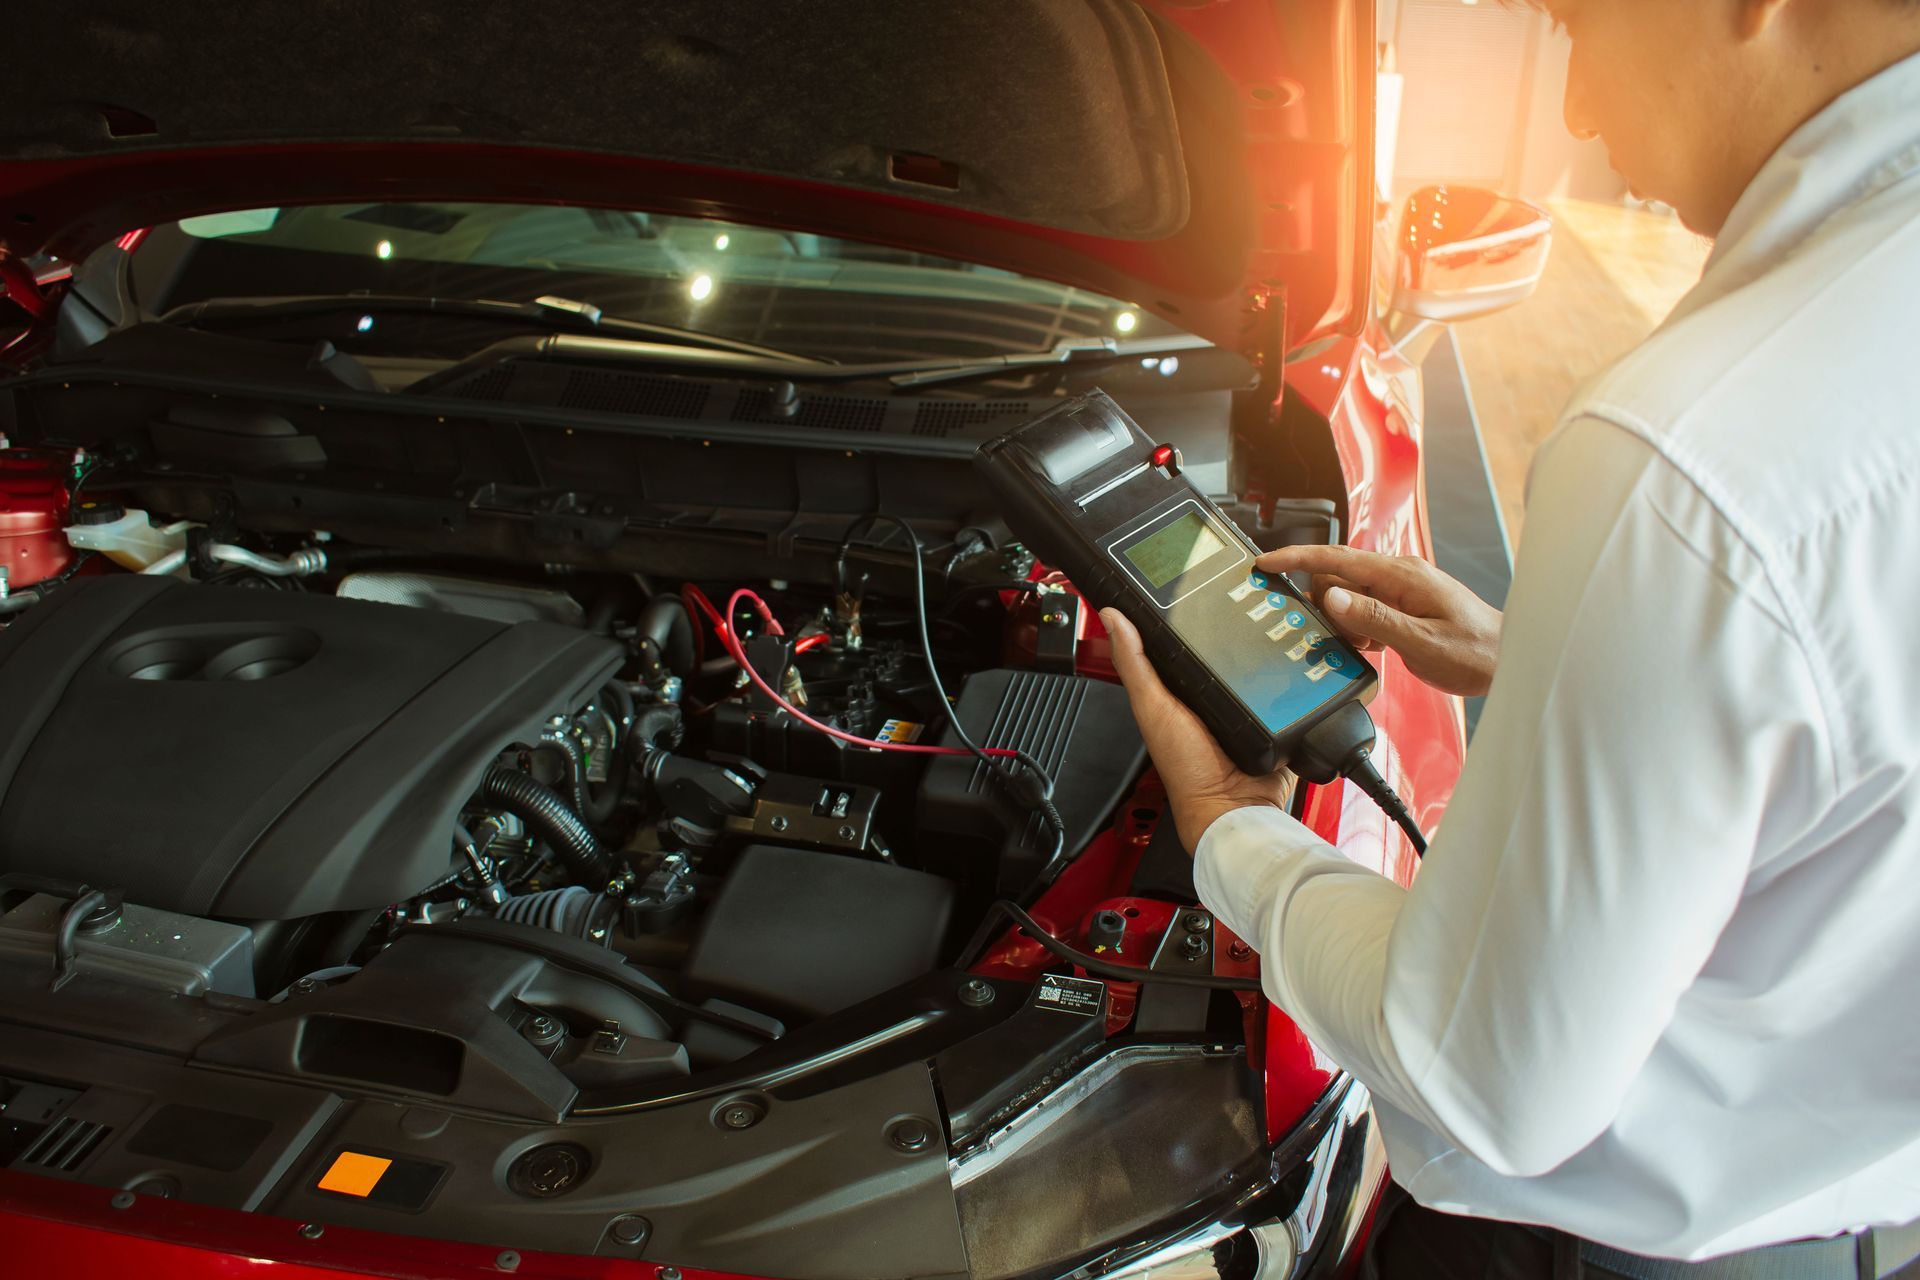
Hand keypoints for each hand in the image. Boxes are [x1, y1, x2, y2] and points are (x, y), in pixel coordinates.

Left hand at [1100, 608, 1295, 852]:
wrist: (1235, 806)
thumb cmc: (1187, 768)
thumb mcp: (1153, 707)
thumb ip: (1134, 663)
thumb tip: (1111, 616)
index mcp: (1177, 687)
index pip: (1177, 637)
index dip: (1182, 610)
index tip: (1191, 576)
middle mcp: (1211, 691)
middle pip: (1222, 644)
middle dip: (1233, 621)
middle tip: (1244, 587)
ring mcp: (1246, 701)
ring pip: (1256, 658)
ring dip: (1267, 642)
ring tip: (1273, 613)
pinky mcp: (1276, 712)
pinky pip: (1284, 683)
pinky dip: (1290, 669)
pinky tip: (1294, 649)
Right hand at [1256, 546, 1502, 697]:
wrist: (1509, 661)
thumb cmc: (1475, 651)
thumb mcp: (1421, 641)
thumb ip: (1373, 618)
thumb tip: (1331, 596)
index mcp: (1401, 575)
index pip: (1337, 558)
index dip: (1296, 559)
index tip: (1265, 563)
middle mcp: (1397, 575)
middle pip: (1336, 578)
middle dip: (1326, 608)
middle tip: (1345, 639)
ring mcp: (1399, 590)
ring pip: (1347, 597)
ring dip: (1344, 624)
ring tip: (1367, 648)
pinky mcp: (1401, 606)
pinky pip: (1363, 610)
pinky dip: (1358, 630)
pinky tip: (1374, 648)